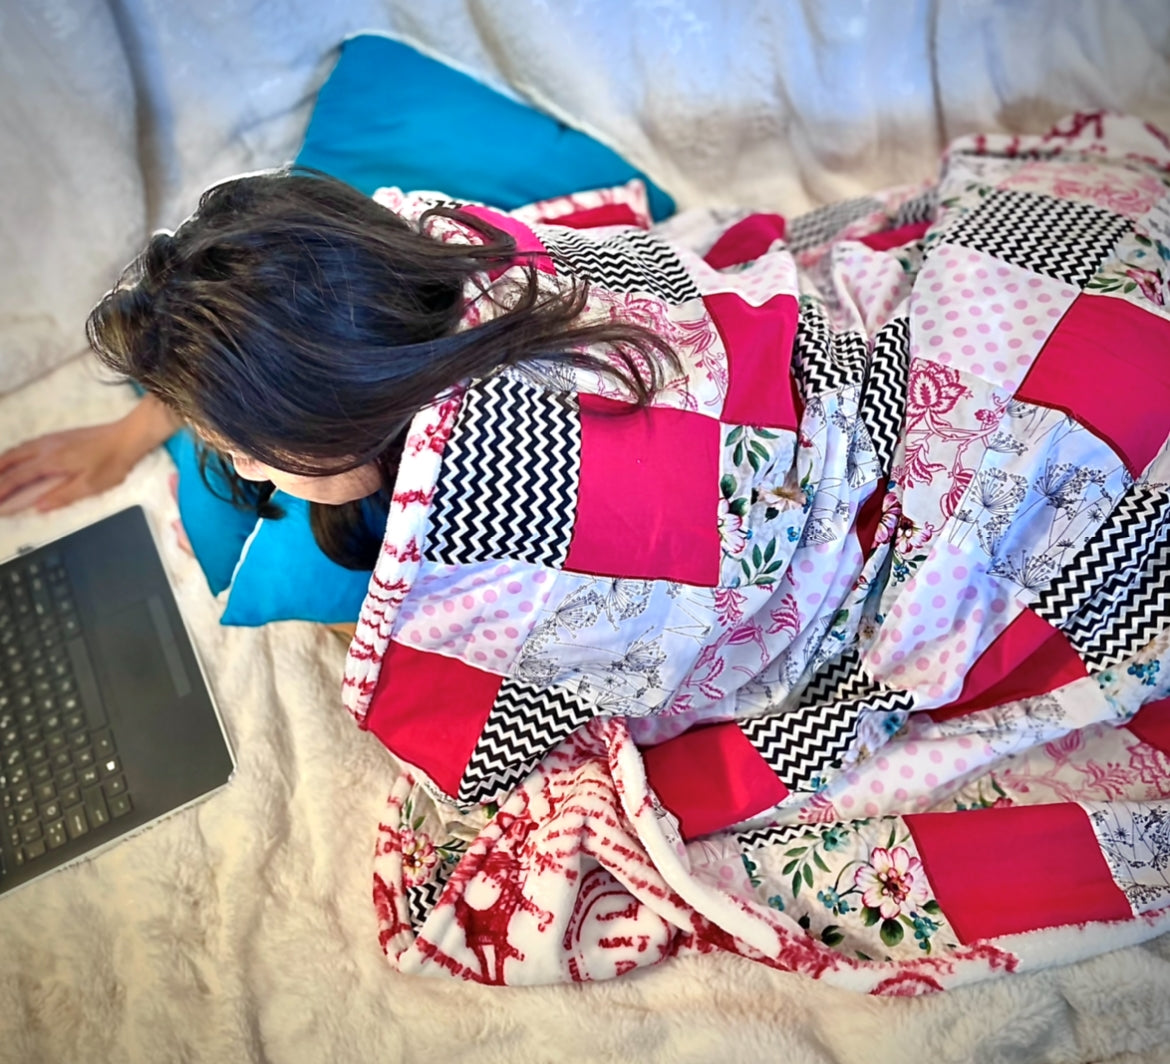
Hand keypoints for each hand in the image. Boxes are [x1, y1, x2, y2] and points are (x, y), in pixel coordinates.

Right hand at [0, 421, 141, 514]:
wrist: (127, 437)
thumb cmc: (112, 463)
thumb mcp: (90, 486)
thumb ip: (62, 496)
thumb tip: (37, 507)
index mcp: (51, 461)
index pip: (19, 476)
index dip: (3, 488)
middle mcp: (46, 447)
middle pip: (12, 459)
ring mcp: (52, 439)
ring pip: (19, 449)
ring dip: (4, 461)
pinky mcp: (60, 436)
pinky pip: (29, 444)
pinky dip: (16, 452)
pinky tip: (18, 457)